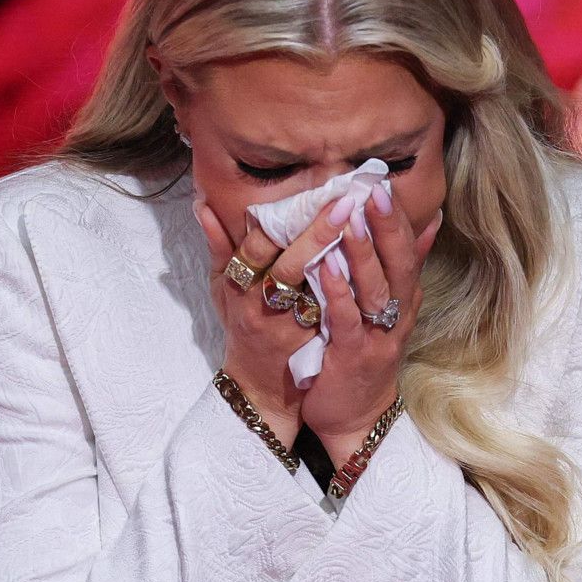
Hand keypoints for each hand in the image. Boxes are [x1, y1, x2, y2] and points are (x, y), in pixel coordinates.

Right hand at [192, 190, 358, 442]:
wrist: (259, 390)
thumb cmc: (241, 328)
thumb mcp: (221, 291)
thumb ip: (218, 248)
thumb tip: (202, 204)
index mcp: (238, 286)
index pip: (256, 247)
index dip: (280, 219)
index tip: (304, 191)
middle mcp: (261, 306)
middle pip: (290, 266)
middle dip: (318, 234)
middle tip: (347, 201)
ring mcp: (289, 328)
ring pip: (318, 291)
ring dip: (345, 262)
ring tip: (369, 230)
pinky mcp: (315, 347)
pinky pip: (338, 316)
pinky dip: (357, 293)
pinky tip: (379, 270)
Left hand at [303, 179, 442, 450]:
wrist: (354, 417)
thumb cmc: (364, 356)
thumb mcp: (390, 309)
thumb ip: (405, 267)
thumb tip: (430, 221)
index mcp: (404, 299)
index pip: (407, 250)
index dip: (397, 217)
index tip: (383, 180)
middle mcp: (398, 315)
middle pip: (399, 264)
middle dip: (387, 225)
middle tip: (374, 187)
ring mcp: (378, 336)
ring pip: (376, 289)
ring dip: (365, 252)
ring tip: (353, 218)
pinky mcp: (353, 356)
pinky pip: (347, 319)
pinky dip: (340, 292)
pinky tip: (327, 267)